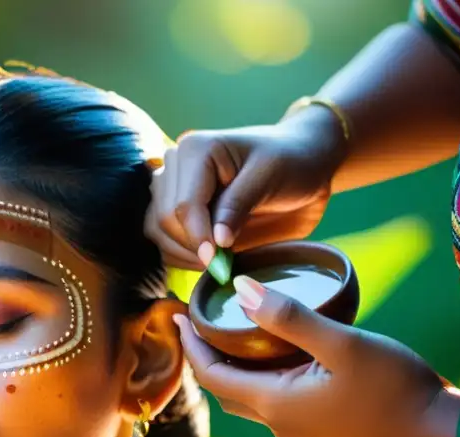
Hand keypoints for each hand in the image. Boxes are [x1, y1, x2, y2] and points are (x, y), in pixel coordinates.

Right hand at [145, 108, 347, 269]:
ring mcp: (170, 189)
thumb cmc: (292, 163)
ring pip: (157, 233)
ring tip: (219, 261)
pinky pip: (163, 241)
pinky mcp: (174, 210)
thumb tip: (216, 241)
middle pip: (164, 220)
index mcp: (196, 150)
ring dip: (184, 254)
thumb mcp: (271, 176)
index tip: (218, 260)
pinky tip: (211, 258)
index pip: (184, 205)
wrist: (302, 164)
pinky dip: (182, 256)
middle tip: (225, 262)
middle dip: (193, 246)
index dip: (198, 237)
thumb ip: (239, 205)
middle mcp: (174, 167)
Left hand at [173, 276, 459, 436]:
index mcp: (274, 404)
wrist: (438, 435)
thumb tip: (238, 291)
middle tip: (201, 324)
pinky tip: (283, 365)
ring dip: (239, 373)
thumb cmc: (395, 386)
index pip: (211, 375)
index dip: (191, 345)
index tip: (179, 316)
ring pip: (253, 402)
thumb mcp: (341, 342)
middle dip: (208, 358)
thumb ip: (288, 317)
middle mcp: (279, 428)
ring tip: (237, 338)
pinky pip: (279, 411)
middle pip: (226, 390)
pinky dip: (266, 386)